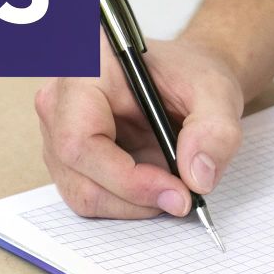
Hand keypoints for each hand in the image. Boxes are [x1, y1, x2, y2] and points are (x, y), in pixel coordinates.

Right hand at [35, 36, 245, 218]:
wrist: (184, 77)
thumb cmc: (190, 75)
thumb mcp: (217, 93)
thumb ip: (215, 132)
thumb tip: (197, 178)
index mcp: (85, 69)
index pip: (80, 141)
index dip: (126, 179)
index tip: (176, 193)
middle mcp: (59, 99)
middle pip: (79, 175)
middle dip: (135, 198)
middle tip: (182, 197)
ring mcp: (56, 129)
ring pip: (83, 193)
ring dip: (133, 203)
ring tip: (171, 184)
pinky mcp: (65, 155)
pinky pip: (90, 194)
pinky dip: (127, 202)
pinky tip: (154, 182)